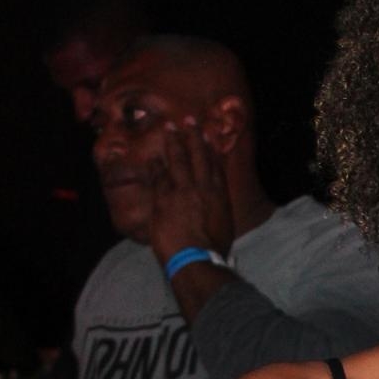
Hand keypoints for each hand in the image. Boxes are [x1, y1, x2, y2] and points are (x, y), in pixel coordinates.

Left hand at [147, 117, 233, 262]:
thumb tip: (215, 214)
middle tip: (188, 120)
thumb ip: (218, 215)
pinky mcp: (163, 200)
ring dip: (173, 143)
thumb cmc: (214, 250)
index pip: (216, 167)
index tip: (208, 135)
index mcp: (219, 196)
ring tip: (170, 127)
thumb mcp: (225, 230)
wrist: (196, 259)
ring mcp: (181, 192)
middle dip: (193, 136)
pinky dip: (156, 166)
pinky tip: (153, 158)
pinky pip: (158, 177)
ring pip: (177, 161)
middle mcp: (202, 188)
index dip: (211, 149)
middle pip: (198, 157)